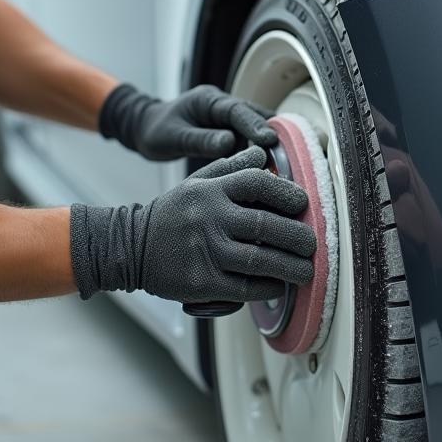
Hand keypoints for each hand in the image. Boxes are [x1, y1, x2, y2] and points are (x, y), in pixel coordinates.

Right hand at [70, 146, 316, 303]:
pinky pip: (244, 287)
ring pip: (260, 260)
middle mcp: (209, 217)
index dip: (287, 193)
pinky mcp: (201, 282)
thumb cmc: (173, 214)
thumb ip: (232, 167)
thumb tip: (264, 153)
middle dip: (298, 236)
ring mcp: (205, 251)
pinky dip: (267, 287)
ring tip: (307, 270)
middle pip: (266, 225)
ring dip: (290, 267)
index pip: (257, 183)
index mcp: (211, 190)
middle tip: (313, 243)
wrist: (129, 246)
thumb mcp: (198, 182)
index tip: (304, 204)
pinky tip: (278, 284)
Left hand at [99, 82, 277, 160]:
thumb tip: (229, 142)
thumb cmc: (155, 131)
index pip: (237, 111)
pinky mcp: (230, 130)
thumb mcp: (173, 138)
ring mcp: (227, 117)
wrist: (146, 128)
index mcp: (208, 100)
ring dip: (268, 144)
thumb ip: (200, 139)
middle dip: (271, 134)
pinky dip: (259, 151)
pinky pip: (249, 138)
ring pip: (255, 128)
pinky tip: (268, 169)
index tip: (269, 140)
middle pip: (254, 116)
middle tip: (287, 154)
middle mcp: (222, 105)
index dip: (255, 125)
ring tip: (282, 165)